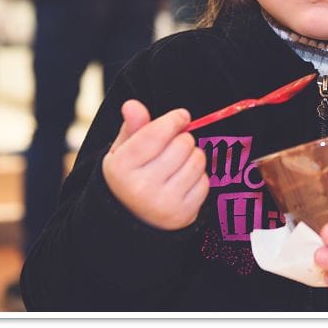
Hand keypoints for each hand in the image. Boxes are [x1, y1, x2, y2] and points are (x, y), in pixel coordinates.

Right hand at [101, 100, 208, 229]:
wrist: (132, 222)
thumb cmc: (129, 179)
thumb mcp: (122, 153)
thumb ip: (132, 128)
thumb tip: (133, 105)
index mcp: (122, 168)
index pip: (157, 132)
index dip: (174, 119)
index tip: (181, 116)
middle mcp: (141, 187)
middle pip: (183, 143)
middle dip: (182, 140)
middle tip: (172, 148)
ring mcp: (164, 203)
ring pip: (198, 160)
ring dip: (192, 157)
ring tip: (177, 165)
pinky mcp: (184, 215)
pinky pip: (205, 181)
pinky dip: (197, 178)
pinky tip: (182, 182)